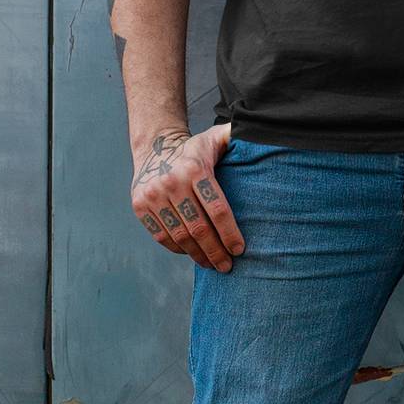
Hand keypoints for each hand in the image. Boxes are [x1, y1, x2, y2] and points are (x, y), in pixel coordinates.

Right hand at [130, 124, 244, 270]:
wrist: (155, 146)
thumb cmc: (195, 148)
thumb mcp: (216, 137)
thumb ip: (237, 138)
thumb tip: (263, 138)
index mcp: (194, 168)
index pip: (217, 208)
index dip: (230, 233)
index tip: (240, 249)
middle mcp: (172, 182)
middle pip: (198, 228)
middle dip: (216, 251)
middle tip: (228, 266)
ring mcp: (153, 195)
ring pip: (180, 236)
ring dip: (198, 255)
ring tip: (212, 265)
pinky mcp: (140, 206)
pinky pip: (162, 236)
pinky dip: (179, 249)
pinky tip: (193, 253)